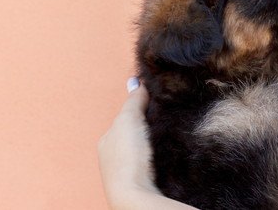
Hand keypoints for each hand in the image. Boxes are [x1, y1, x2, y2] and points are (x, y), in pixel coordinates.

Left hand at [98, 78, 157, 205]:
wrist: (135, 196)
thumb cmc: (127, 157)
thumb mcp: (129, 119)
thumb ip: (133, 100)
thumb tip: (136, 82)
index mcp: (106, 141)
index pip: (123, 120)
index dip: (138, 111)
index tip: (156, 104)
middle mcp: (113, 157)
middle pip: (134, 136)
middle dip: (147, 129)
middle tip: (166, 119)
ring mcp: (127, 172)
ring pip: (143, 151)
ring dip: (154, 145)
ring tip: (171, 136)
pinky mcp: (142, 183)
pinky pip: (152, 165)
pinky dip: (160, 159)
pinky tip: (169, 156)